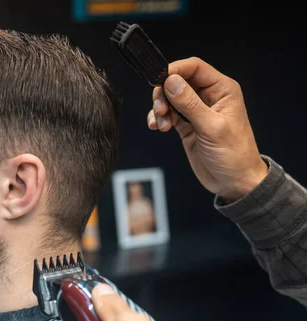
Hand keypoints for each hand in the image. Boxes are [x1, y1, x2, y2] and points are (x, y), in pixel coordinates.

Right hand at [147, 57, 267, 201]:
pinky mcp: (187, 125)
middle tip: (160, 110)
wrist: (234, 182)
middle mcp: (209, 96)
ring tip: (160, 125)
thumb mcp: (211, 128)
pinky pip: (168, 114)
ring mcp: (196, 111)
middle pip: (178, 81)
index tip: (159, 83)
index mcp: (222, 90)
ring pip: (170, 98)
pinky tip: (158, 128)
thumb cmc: (233, 154)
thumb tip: (171, 81)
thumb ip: (190, 104)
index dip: (175, 70)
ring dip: (160, 108)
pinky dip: (159, 118)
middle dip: (163, 93)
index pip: (194, 68)